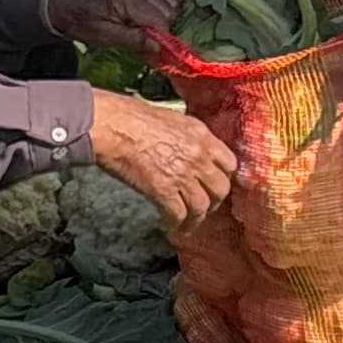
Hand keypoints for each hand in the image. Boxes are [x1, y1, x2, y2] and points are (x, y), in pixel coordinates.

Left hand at [45, 0, 175, 51]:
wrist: (68, 6)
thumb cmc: (83, 23)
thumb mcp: (105, 37)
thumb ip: (133, 40)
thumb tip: (158, 47)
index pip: (160, 21)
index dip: (161, 39)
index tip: (156, 52)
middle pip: (168, 12)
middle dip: (161, 30)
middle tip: (145, 42)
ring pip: (169, 5)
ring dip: (161, 21)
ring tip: (142, 31)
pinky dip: (159, 11)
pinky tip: (143, 21)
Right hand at [88, 90, 237, 226]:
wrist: (112, 125)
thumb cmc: (132, 117)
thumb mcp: (172, 119)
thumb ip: (188, 136)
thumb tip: (188, 149)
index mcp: (202, 135)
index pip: (229, 163)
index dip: (224, 177)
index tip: (215, 185)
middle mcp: (198, 156)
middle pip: (220, 189)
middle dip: (214, 202)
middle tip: (204, 208)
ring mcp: (182, 174)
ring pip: (201, 206)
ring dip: (195, 220)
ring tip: (186, 225)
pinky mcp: (163, 190)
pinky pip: (178, 214)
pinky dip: (175, 224)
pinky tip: (169, 226)